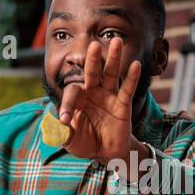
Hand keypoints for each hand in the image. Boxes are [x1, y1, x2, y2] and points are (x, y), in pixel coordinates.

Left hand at [58, 37, 143, 166]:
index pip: (72, 94)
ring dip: (113, 58)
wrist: (105, 153)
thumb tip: (59, 127)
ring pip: (111, 74)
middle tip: (93, 45)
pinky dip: (132, 77)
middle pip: (92, 72)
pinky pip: (127, 89)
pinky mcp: (123, 104)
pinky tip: (135, 64)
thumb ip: (64, 133)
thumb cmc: (86, 143)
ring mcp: (108, 96)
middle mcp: (93, 93)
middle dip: (92, 59)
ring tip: (116, 41)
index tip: (66, 120)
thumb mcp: (71, 141)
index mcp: (77, 98)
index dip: (67, 106)